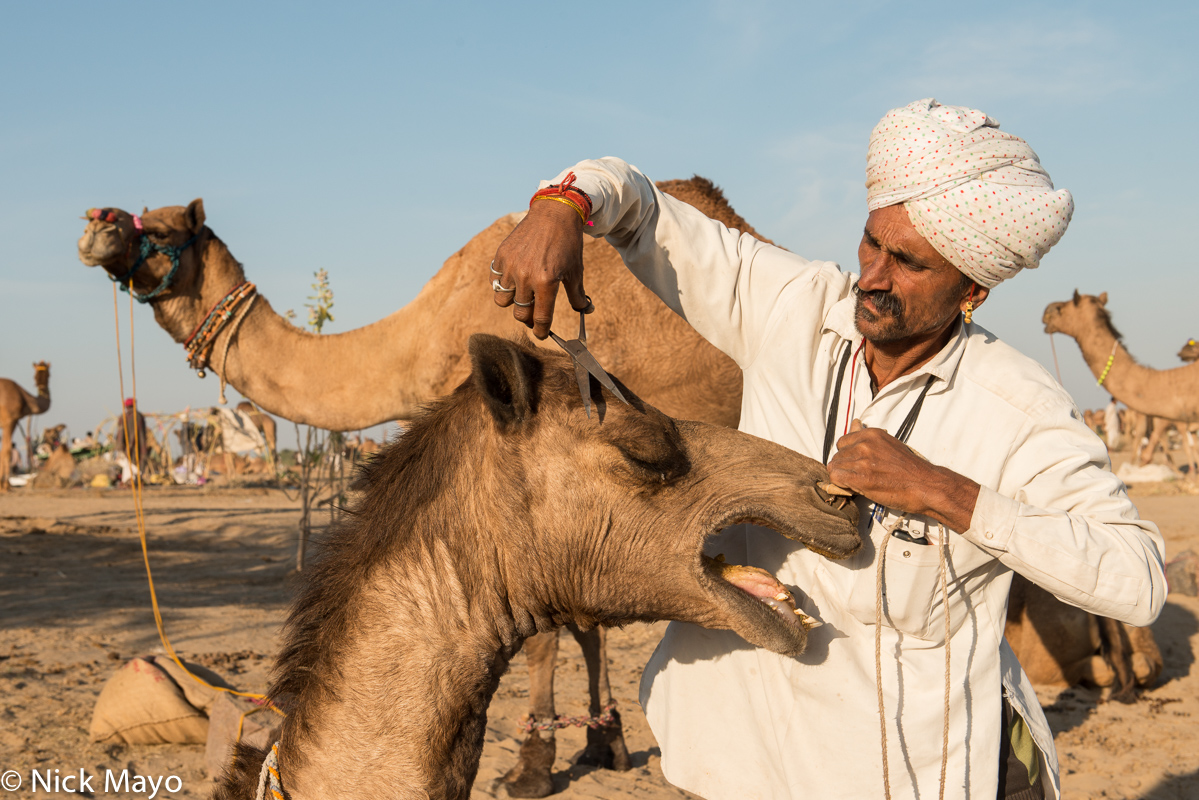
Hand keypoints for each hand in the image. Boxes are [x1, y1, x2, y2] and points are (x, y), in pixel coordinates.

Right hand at [492, 198, 588, 338]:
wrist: (554, 213)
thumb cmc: (568, 243)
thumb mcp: (575, 270)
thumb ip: (578, 295)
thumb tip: (585, 312)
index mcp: (546, 282)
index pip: (541, 318)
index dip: (542, 330)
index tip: (542, 334)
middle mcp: (526, 276)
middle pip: (521, 314)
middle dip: (529, 318)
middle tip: (534, 314)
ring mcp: (511, 266)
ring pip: (504, 301)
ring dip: (514, 302)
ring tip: (524, 294)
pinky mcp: (501, 256)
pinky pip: (495, 282)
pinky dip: (503, 285)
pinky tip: (514, 280)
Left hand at [827, 420, 979, 532]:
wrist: (926, 485)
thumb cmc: (910, 468)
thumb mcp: (889, 444)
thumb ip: (867, 436)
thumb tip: (854, 422)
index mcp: (871, 434)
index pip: (842, 442)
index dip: (847, 456)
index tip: (857, 465)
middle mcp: (864, 444)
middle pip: (837, 456)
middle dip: (845, 468)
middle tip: (860, 477)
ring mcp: (862, 460)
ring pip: (834, 468)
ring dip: (844, 477)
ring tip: (860, 483)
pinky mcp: (861, 477)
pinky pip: (836, 478)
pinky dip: (842, 485)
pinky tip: (856, 488)